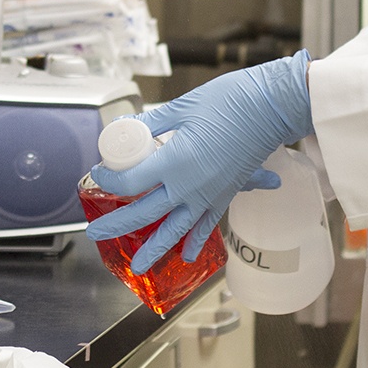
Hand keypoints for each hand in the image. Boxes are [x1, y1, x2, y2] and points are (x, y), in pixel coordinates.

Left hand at [84, 50, 312, 273]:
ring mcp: (208, 195)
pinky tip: (189, 256)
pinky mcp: (225, 195)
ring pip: (175, 229)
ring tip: (137, 266)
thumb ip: (151, 123)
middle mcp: (189, 186)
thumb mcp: (182, 107)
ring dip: (154, 248)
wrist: (273, 108)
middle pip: (145, 212)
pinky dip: (196, 241)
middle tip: (95, 233)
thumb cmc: (229, 101)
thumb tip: (125, 128)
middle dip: (117, 224)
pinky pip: (207, 225)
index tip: (99, 173)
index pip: (131, 181)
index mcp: (174, 162)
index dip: (109, 179)